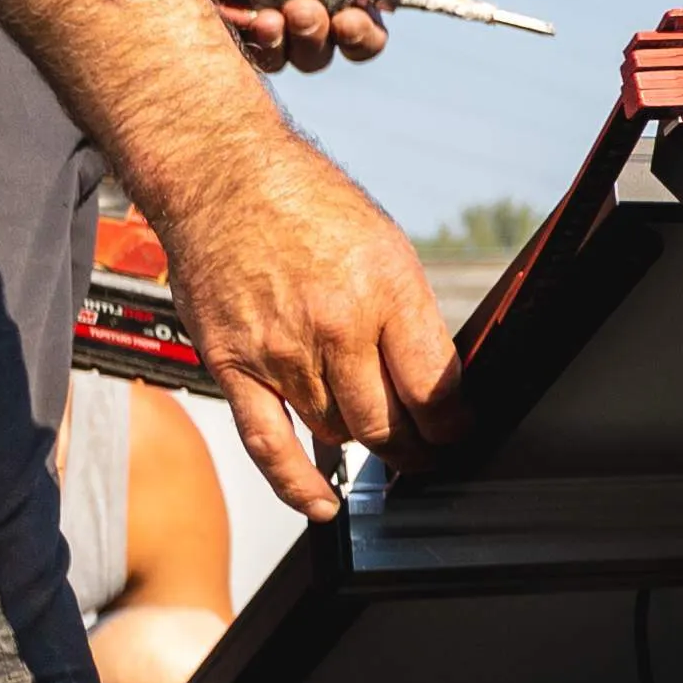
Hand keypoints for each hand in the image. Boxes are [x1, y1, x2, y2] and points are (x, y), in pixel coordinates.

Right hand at [136, 122, 455, 518]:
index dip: (454, 424)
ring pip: (337, 432)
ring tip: (382, 451)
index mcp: (384, 291)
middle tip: (427, 456)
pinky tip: (321, 503)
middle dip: (415, 449)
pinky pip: (268, 442)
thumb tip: (433, 379)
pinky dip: (297, 482)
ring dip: (363, 448)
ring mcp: (281, 351)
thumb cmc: (307, 205)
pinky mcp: (233, 365)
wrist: (222, 179)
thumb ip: (407, 315)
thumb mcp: (386, 247)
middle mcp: (336, 326)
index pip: (433, 388)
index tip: (459, 433)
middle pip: (387, 422)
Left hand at [193, 0, 450, 73]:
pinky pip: (240, 46)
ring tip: (274, 14)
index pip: (364, 41)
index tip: (352, 18)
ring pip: (280, 58)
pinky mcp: (229, 16)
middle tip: (306, 8)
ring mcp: (267, 20)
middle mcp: (310, 19)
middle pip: (319, 55)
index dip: (362, 39)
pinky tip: (249, 15)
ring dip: (282, 44)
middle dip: (316, 38)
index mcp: (349, 2)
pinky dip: (248, 37)